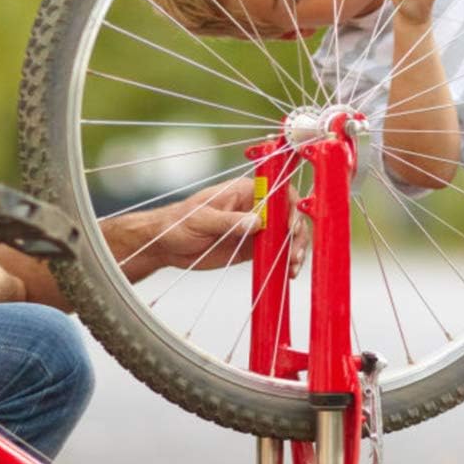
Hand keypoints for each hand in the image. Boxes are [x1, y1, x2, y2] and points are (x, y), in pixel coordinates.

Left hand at [147, 177, 308, 276]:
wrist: (166, 245)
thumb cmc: (179, 223)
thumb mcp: (201, 220)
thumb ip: (228, 222)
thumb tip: (256, 222)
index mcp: (245, 191)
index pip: (278, 193)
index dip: (290, 208)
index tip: (290, 227)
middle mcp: (255, 207)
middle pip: (288, 216)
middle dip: (297, 234)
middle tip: (295, 254)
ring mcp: (256, 228)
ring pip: (286, 236)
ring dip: (294, 250)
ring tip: (293, 268)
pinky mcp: (252, 247)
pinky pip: (275, 252)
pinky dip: (284, 262)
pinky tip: (288, 273)